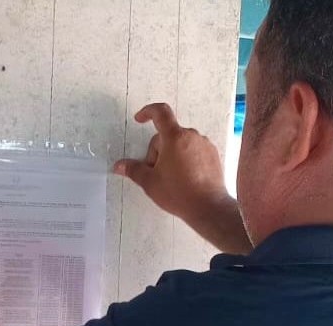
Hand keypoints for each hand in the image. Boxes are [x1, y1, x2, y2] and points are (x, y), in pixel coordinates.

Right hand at [114, 103, 231, 223]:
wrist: (208, 207)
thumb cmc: (178, 193)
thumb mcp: (150, 182)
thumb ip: (134, 170)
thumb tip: (119, 165)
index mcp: (175, 138)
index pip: (160, 113)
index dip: (148, 112)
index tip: (140, 119)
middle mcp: (192, 136)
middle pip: (168, 135)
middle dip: (158, 151)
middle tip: (155, 173)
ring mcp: (205, 145)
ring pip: (181, 144)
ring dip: (172, 155)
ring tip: (171, 178)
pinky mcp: (213, 155)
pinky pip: (194, 150)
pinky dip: (186, 159)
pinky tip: (184, 178)